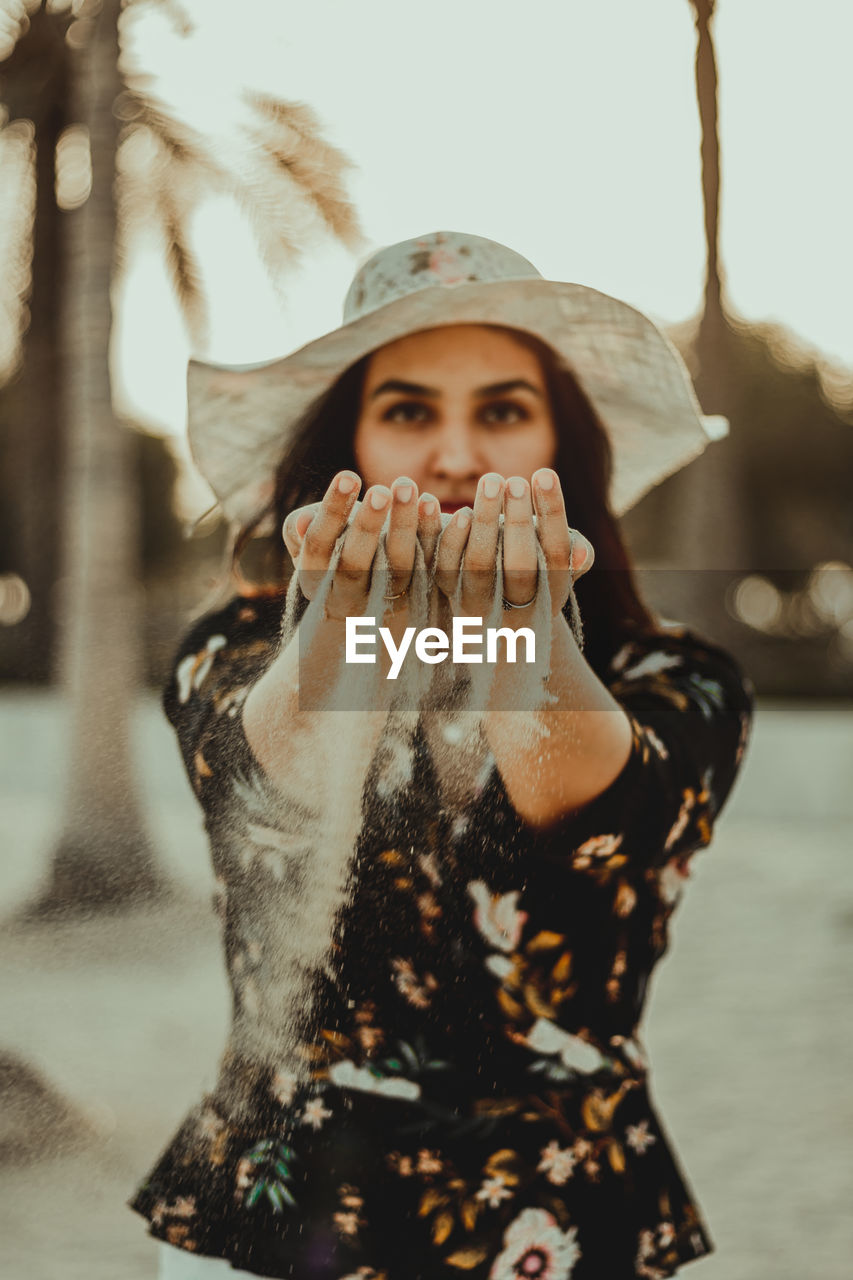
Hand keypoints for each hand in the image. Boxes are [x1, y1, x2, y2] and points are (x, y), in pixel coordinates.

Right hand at [281, 472, 440, 619]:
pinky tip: (431, 501)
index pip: (318, 546)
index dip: (332, 512)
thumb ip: (299, 529)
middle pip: (356, 564)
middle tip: (380, 490)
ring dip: (404, 526)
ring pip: (397, 567)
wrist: (360, 591)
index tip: (348, 475)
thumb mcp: (306, 539)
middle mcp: (347, 596)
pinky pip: (427, 566)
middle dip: (368, 525)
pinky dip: (431, 534)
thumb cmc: (329, 548)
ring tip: (406, 486)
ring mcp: (383, 600)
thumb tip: (302, 520)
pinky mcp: (415, 595)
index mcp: (315, 580)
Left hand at [433, 469, 592, 616]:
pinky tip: (450, 506)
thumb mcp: (556, 564)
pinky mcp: (448, 593)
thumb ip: (572, 554)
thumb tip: (583, 552)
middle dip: (518, 520)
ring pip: (479, 563)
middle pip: (519, 566)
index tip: (544, 474)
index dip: (552, 514)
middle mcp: (516, 607)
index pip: (557, 554)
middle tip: (515, 481)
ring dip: (485, 520)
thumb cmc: (532, 567)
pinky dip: (447, 534)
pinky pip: (445, 564)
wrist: (489, 611)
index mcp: (550, 594)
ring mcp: (480, 602)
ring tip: (491, 481)